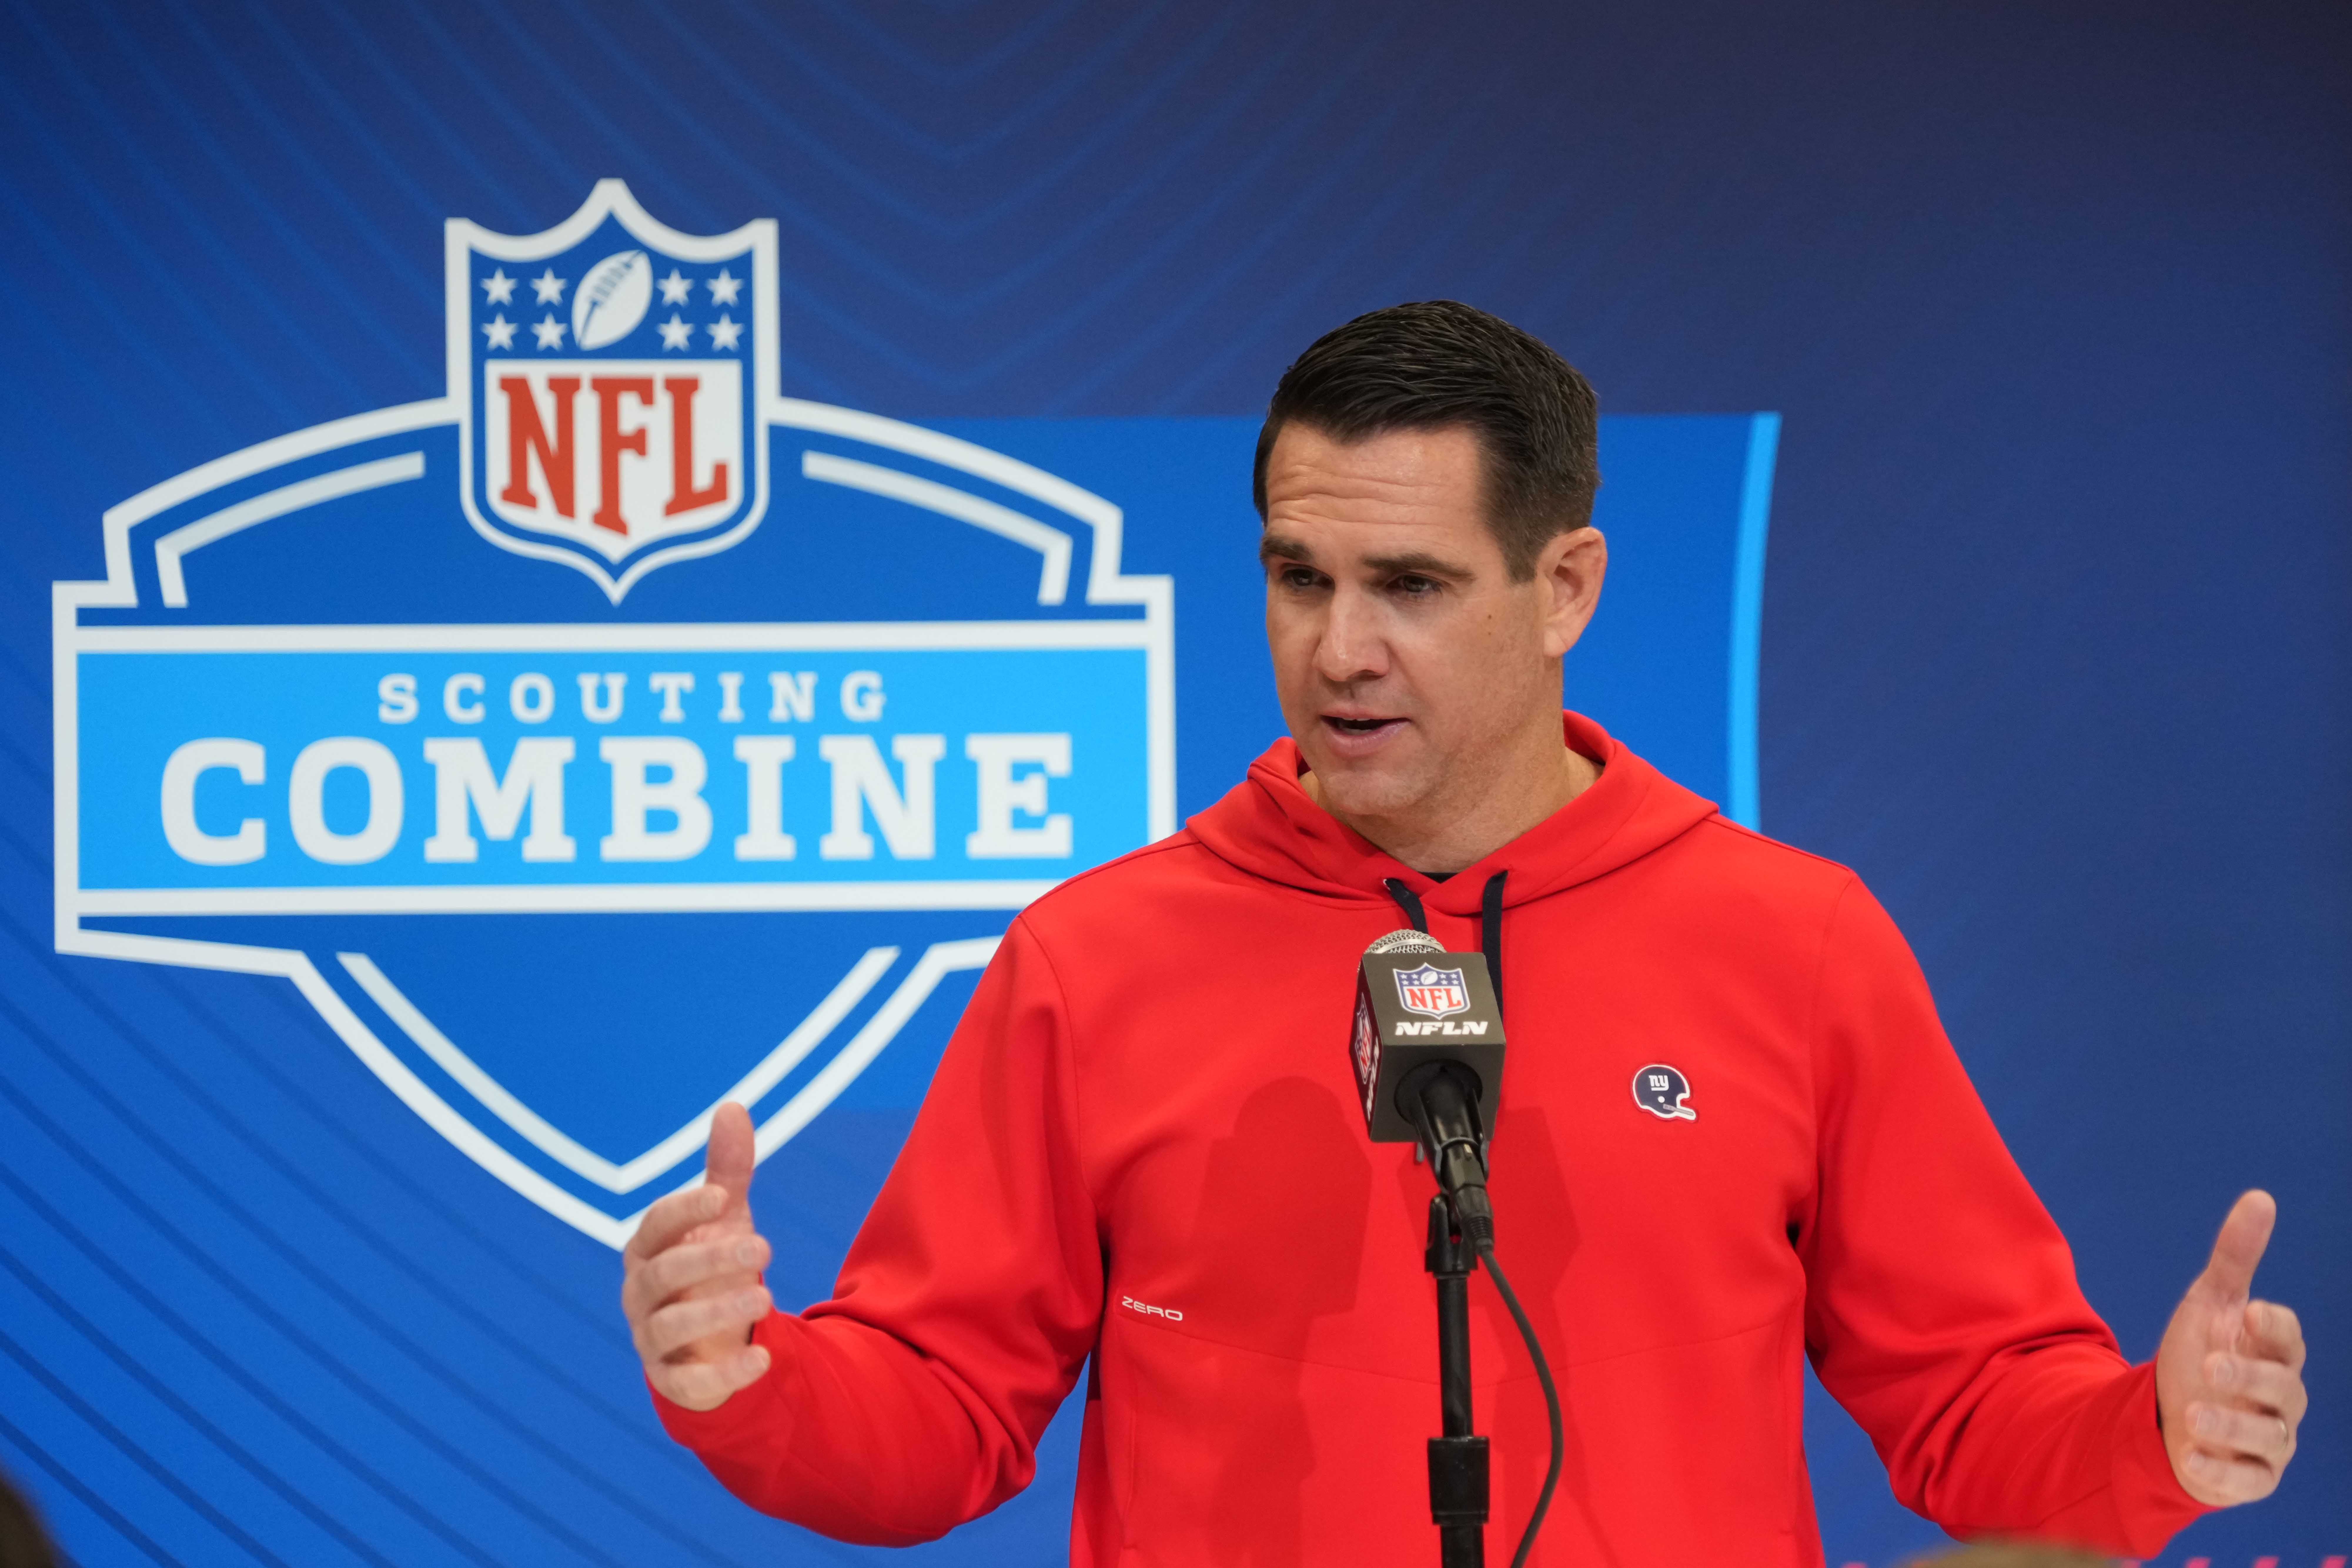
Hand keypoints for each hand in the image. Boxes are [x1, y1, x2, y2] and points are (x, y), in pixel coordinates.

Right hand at [622, 1102, 775, 1410]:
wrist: (706, 1338)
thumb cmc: (708, 1266)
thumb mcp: (722, 1218)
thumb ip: (727, 1170)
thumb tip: (734, 1106)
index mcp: (648, 1250)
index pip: (655, 1225)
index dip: (684, 1210)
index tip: (723, 1196)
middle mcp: (641, 1294)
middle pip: (664, 1275)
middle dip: (710, 1259)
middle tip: (764, 1249)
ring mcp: (651, 1339)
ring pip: (670, 1327)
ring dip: (716, 1313)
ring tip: (766, 1300)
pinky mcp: (672, 1380)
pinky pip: (688, 1382)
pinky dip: (724, 1374)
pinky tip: (763, 1359)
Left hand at [2155, 1190, 2306, 1504]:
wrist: (2174, 1411)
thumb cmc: (2203, 1350)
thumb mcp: (2211, 1300)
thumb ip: (2235, 1255)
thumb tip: (2260, 1198)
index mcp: (2273, 1352)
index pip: (2288, 1337)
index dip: (2275, 1326)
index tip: (2251, 1311)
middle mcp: (2280, 1398)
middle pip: (2282, 1388)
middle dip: (2249, 1377)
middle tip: (2210, 1365)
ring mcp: (2270, 1440)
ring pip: (2267, 1438)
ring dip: (2230, 1427)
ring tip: (2191, 1414)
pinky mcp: (2251, 1477)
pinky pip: (2247, 1482)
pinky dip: (2221, 1473)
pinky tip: (2192, 1458)